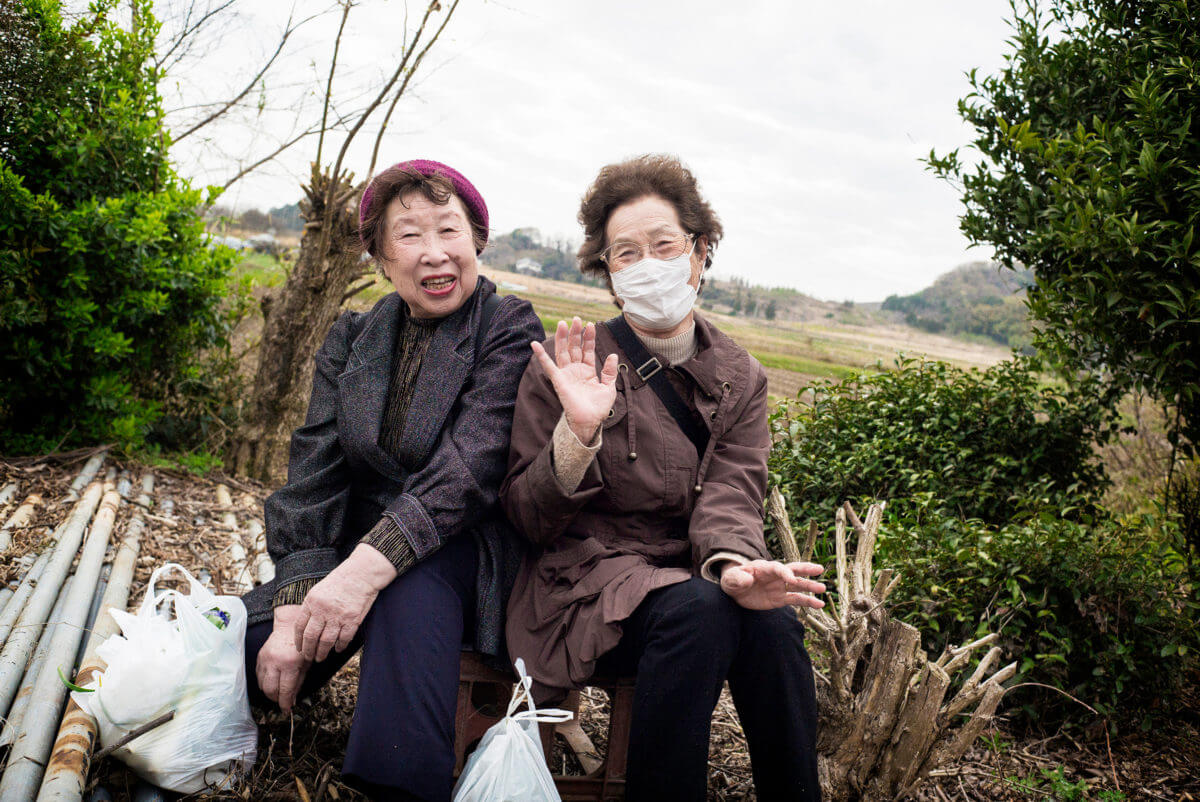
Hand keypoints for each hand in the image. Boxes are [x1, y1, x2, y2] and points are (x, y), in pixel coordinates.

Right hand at [257, 604, 310, 711]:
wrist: (290, 627)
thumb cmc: (302, 646)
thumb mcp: (306, 664)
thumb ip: (299, 683)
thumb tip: (292, 701)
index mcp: (290, 663)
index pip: (285, 690)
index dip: (285, 703)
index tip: (287, 710)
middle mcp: (275, 662)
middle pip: (270, 690)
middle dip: (276, 699)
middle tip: (282, 701)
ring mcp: (265, 659)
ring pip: (262, 685)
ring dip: (269, 692)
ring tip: (278, 693)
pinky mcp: (259, 657)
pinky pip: (258, 676)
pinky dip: (264, 683)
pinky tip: (273, 682)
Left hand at [293, 544, 396, 661]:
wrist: (362, 573)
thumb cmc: (341, 580)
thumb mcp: (319, 589)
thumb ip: (312, 606)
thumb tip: (305, 624)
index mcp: (312, 601)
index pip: (300, 626)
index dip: (298, 640)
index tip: (299, 648)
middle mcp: (323, 609)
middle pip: (311, 636)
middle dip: (308, 650)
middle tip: (308, 657)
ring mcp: (338, 615)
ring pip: (326, 641)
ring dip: (322, 652)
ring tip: (320, 657)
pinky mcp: (353, 619)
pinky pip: (344, 638)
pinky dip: (340, 646)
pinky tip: (338, 649)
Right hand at [531, 317, 618, 443]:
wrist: (589, 422)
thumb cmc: (599, 408)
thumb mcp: (609, 388)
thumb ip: (610, 371)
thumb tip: (612, 355)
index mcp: (588, 371)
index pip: (587, 350)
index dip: (589, 337)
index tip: (591, 325)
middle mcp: (576, 370)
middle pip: (574, 347)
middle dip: (575, 333)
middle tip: (576, 319)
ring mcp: (566, 374)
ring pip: (563, 352)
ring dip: (562, 338)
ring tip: (563, 323)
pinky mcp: (558, 380)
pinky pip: (548, 366)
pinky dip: (541, 355)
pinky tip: (534, 344)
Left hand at [720, 560, 826, 610]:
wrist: (734, 591)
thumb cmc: (733, 580)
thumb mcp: (730, 579)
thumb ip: (737, 578)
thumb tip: (748, 579)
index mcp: (764, 568)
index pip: (778, 568)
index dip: (785, 573)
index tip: (791, 581)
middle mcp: (775, 576)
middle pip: (793, 570)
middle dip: (805, 569)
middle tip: (819, 569)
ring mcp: (779, 587)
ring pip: (798, 586)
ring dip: (810, 587)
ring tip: (822, 590)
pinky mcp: (780, 599)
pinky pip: (796, 600)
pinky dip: (808, 602)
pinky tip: (819, 605)